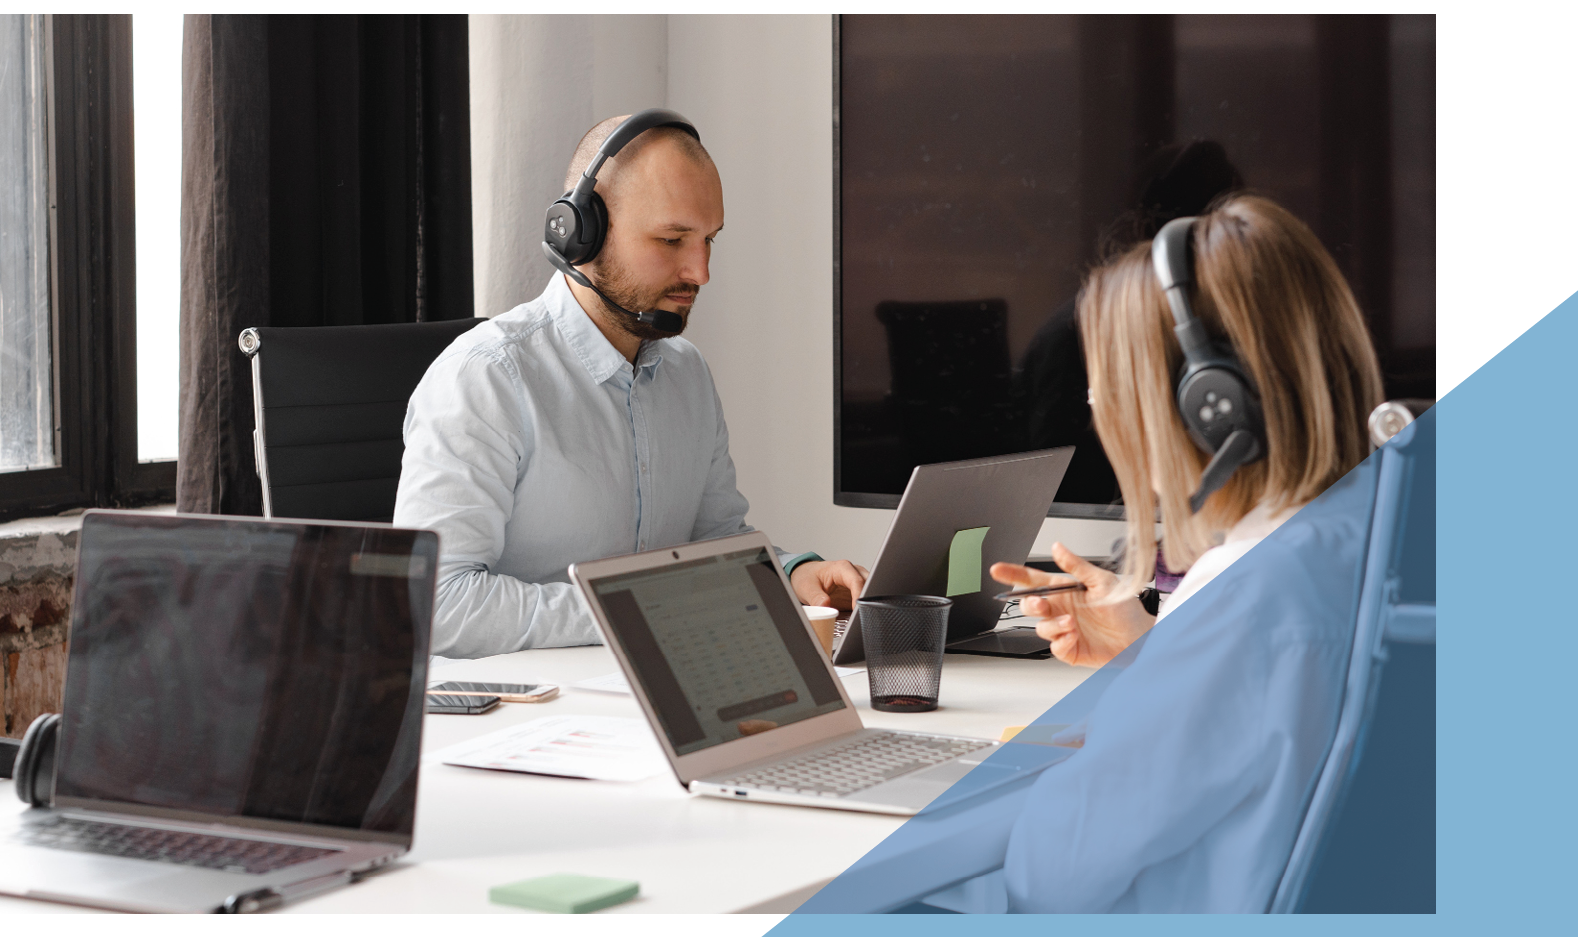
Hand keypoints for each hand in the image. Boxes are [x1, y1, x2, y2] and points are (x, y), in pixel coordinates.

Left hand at [790, 559, 868, 611]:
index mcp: (842, 568)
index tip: (856, 610)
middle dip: (868, 600)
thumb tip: (825, 605)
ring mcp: (857, 583)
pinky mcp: (857, 594)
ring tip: (860, 618)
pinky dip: (864, 609)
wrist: (805, 576)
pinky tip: (858, 618)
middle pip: (869, 586)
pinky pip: (865, 601)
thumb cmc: (807, 576)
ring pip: (871, 593)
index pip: (857, 581)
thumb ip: (815, 597)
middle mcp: (853, 573)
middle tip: (861, 615)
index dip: (859, 596)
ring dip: (867, 605)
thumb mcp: (806, 587)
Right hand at [990, 542, 1153, 667]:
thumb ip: (1076, 566)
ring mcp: (1063, 630)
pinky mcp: (1069, 648)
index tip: (997, 570)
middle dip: (1029, 604)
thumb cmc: (1124, 608)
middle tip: (1041, 605)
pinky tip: (1074, 636)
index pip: (1032, 580)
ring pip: (1040, 627)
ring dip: (1053, 625)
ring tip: (1072, 623)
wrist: (1140, 638)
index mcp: (1064, 590)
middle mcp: (1060, 609)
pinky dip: (1062, 641)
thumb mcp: (1102, 581)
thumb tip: (1058, 548)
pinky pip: (1054, 646)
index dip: (1013, 574)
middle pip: (1028, 605)